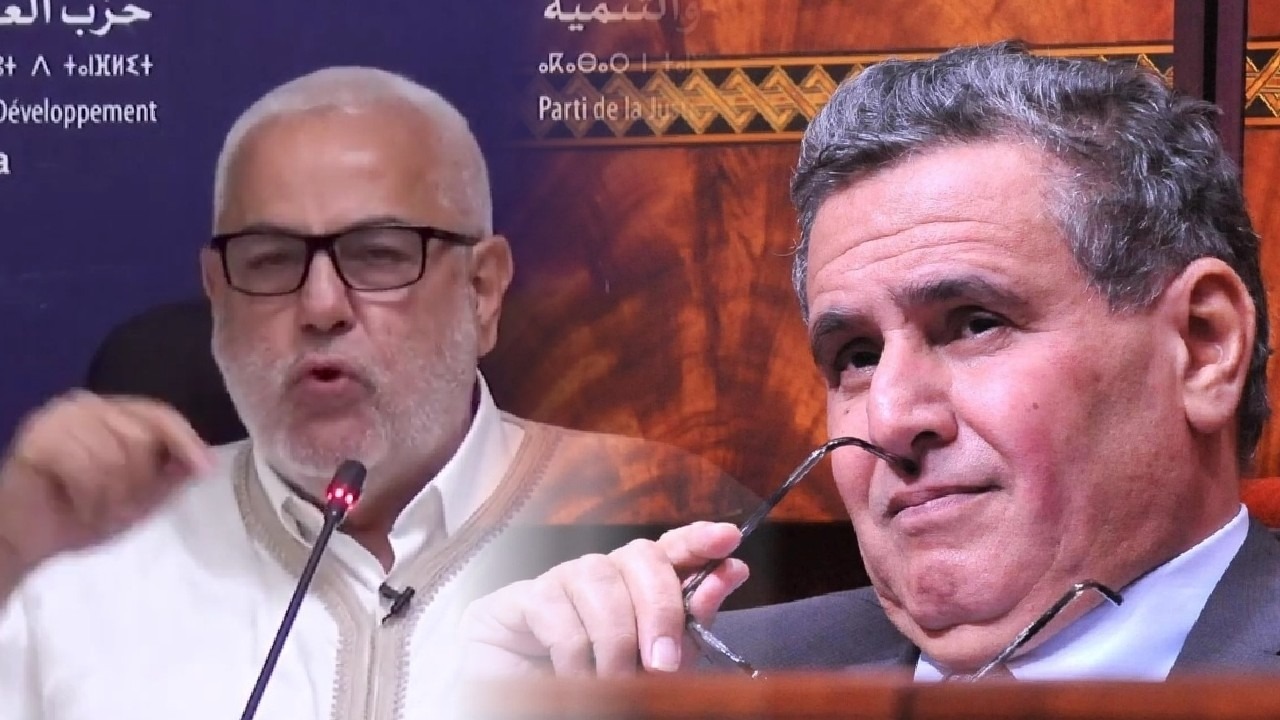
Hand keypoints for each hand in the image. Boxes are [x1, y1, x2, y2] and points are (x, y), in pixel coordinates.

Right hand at [0, 391, 212, 581]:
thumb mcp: (138, 499)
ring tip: (91, 509)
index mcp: (112, 413)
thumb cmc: (80, 515)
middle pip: (141, 438)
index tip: (204, 468)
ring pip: (115, 457)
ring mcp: (59, 417)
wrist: (24, 541)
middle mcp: (86, 405)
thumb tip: (203, 461)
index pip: (159, 414)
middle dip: (135, 485)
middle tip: (114, 508)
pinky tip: (73, 507)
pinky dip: (87, 499)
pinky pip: (86, 470)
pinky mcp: (37, 438)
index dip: (184, 440)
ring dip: (109, 498)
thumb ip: (169, 477)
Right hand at [460, 521, 748, 677]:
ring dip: (616, 639)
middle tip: (663, 663)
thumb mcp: (654, 664)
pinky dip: (573, 651)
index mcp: (641, 584)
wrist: (525, 704)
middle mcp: (605, 571)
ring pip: (601, 584)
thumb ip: (690, 624)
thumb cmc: (596, 685)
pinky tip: (576, 677)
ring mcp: (563, 578)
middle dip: (661, 609)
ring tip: (618, 682)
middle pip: (643, 558)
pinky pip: (556, 609)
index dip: (699, 539)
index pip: (674, 547)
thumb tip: (731, 573)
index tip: (727, 539)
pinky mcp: (521, 597)